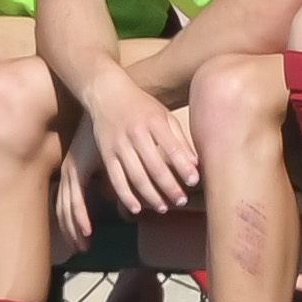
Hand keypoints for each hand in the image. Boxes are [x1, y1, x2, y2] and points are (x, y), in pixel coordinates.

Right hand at [80, 80, 199, 218]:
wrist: (106, 93)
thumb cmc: (141, 106)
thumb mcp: (163, 115)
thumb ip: (179, 138)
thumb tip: (195, 164)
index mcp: (153, 121)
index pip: (172, 147)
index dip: (183, 166)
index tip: (194, 181)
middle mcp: (135, 133)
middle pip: (155, 166)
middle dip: (170, 186)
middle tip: (181, 200)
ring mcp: (118, 144)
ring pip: (136, 176)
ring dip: (151, 195)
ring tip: (164, 207)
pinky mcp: (106, 153)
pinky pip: (116, 179)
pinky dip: (126, 195)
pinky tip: (137, 208)